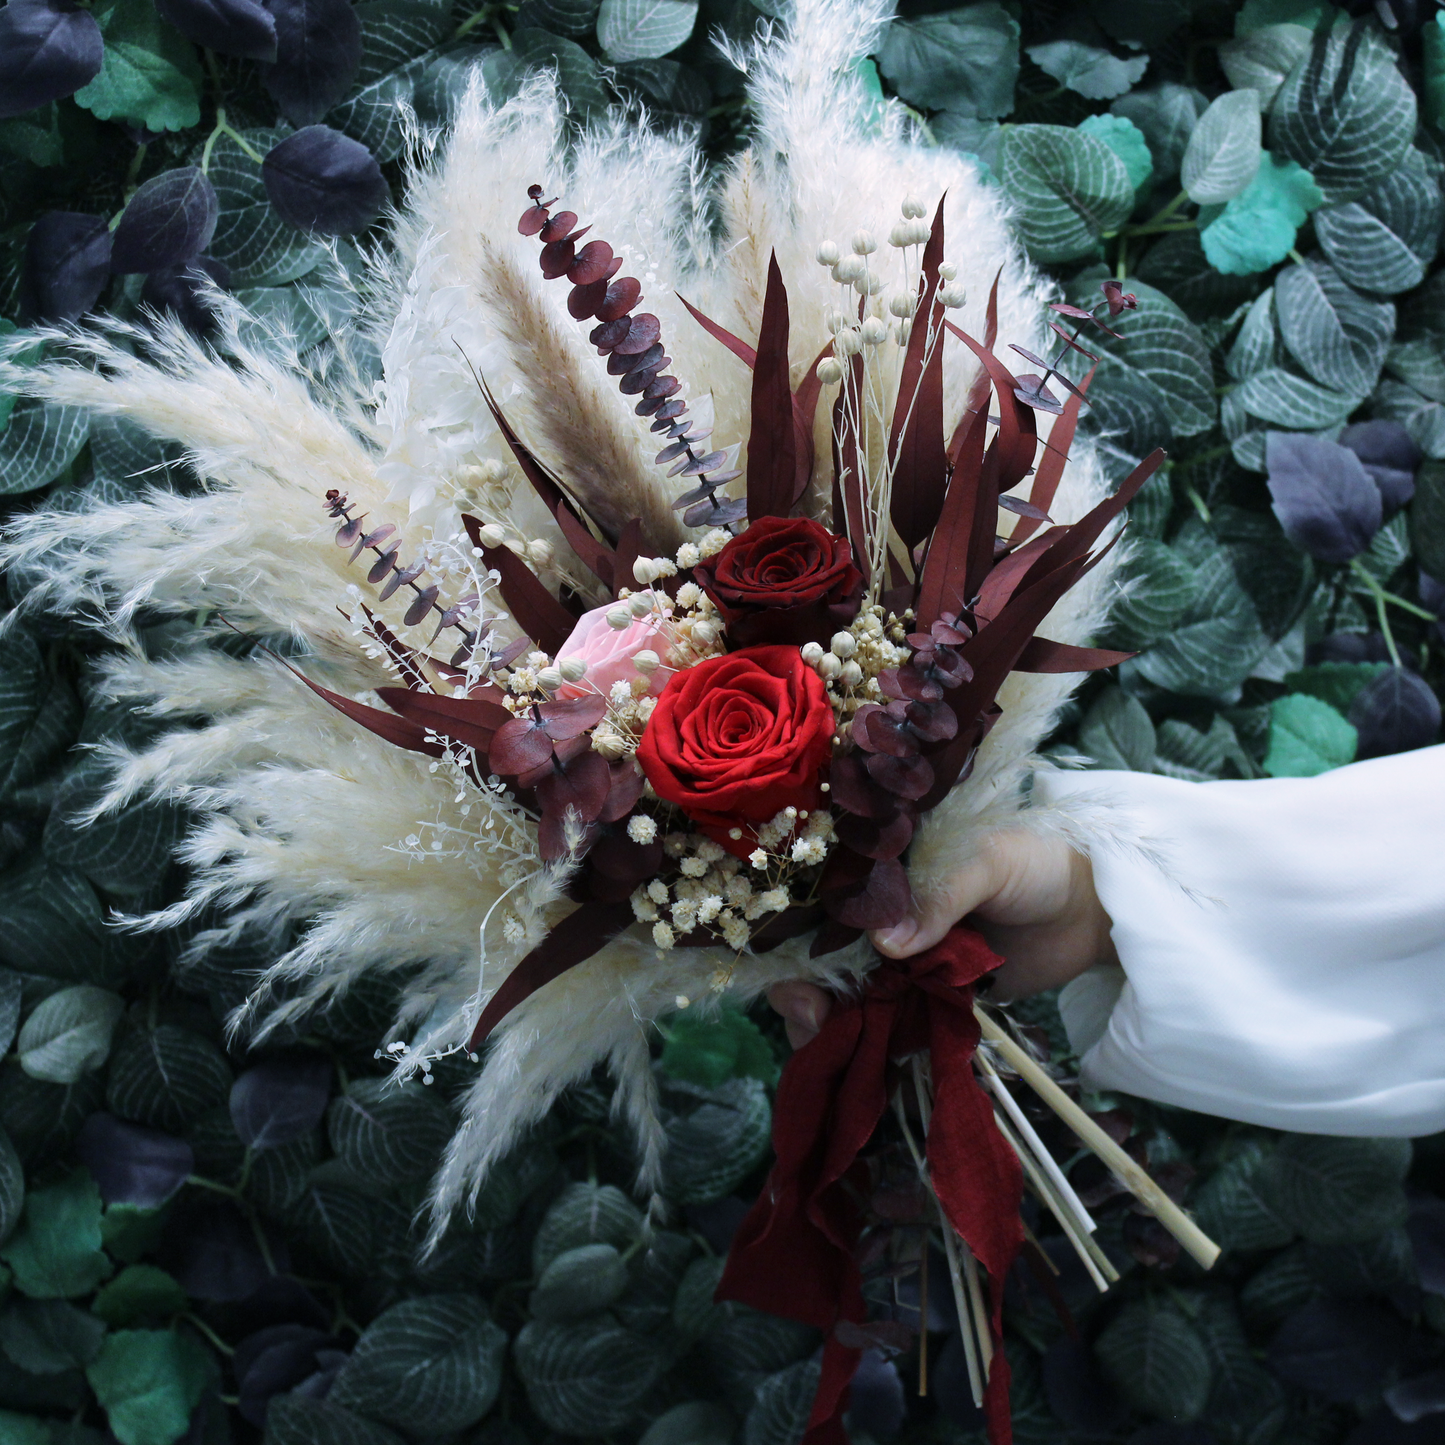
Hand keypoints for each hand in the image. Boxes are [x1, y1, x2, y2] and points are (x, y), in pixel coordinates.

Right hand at [768, 831, 1115, 1048]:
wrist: (1092, 912)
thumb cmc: (1038, 865)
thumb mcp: (989, 861)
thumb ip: (941, 895)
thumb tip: (888, 945)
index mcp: (881, 869)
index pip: (818, 899)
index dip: (792, 934)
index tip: (794, 972)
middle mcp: (879, 915)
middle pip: (818, 957)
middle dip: (802, 991)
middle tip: (810, 1018)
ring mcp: (901, 961)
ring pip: (845, 997)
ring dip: (831, 1025)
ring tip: (832, 1045)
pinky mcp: (928, 998)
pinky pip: (888, 1024)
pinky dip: (871, 1044)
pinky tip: (862, 1061)